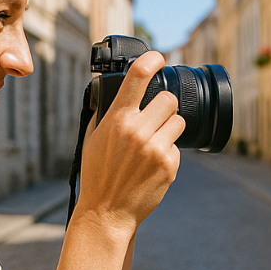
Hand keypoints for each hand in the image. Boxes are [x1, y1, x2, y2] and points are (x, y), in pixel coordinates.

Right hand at [72, 51, 183, 235]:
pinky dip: (168, 152)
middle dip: (164, 106)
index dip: (152, 60)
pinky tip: (152, 164)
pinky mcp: (169, 165)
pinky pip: (177, 146)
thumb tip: (116, 91)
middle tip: (156, 117)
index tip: (159, 58)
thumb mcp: (92, 138)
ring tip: (153, 141)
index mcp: (117, 120)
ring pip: (177, 121)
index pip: (138, 77)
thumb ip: (106, 113)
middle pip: (168, 99)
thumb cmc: (98, 173)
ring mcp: (156, 148)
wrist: (107, 211)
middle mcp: (138, 131)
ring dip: (169, 127)